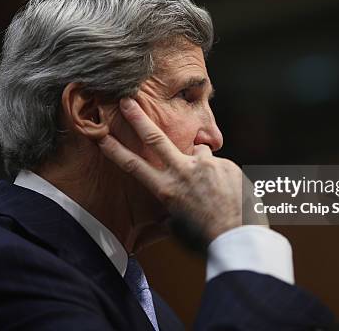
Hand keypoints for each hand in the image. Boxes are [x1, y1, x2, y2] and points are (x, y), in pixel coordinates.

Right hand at [97, 97, 267, 241]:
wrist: (237, 238)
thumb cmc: (206, 237)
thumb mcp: (179, 224)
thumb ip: (172, 205)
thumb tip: (171, 202)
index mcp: (166, 189)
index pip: (134, 165)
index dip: (115, 150)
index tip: (101, 136)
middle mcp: (183, 172)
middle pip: (155, 138)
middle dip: (138, 118)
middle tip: (127, 100)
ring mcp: (206, 165)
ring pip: (199, 151)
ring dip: (202, 163)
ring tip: (214, 187)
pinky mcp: (226, 164)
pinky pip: (221, 165)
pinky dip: (223, 175)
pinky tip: (229, 192)